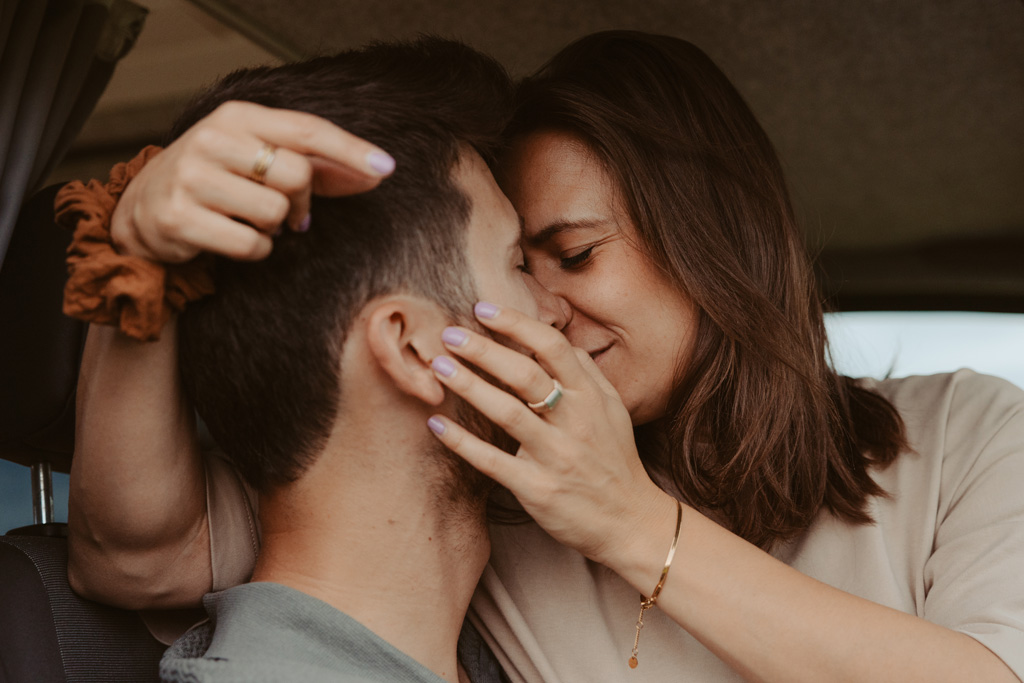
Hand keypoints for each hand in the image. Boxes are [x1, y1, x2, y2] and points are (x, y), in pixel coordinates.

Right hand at [111, 101, 395, 262]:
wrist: (142, 211)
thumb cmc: (215, 182)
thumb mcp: (257, 159)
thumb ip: (315, 165)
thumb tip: (376, 174)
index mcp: (236, 116)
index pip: (307, 130)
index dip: (350, 150)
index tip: (386, 168)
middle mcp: (211, 139)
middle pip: (297, 175)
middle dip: (301, 201)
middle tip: (285, 210)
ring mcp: (191, 178)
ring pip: (275, 214)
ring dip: (274, 229)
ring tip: (247, 221)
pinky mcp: (178, 218)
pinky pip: (251, 245)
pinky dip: (254, 250)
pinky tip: (232, 238)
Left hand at [427, 302, 670, 566]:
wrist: (630, 523)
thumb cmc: (615, 461)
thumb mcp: (614, 411)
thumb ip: (587, 374)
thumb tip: (560, 341)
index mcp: (591, 398)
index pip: (553, 347)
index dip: (517, 324)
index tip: (483, 310)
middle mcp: (575, 422)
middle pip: (526, 374)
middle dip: (484, 350)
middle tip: (448, 334)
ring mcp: (556, 456)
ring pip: (508, 413)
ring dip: (470, 387)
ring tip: (438, 367)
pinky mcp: (537, 489)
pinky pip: (493, 461)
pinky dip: (462, 442)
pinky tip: (437, 423)